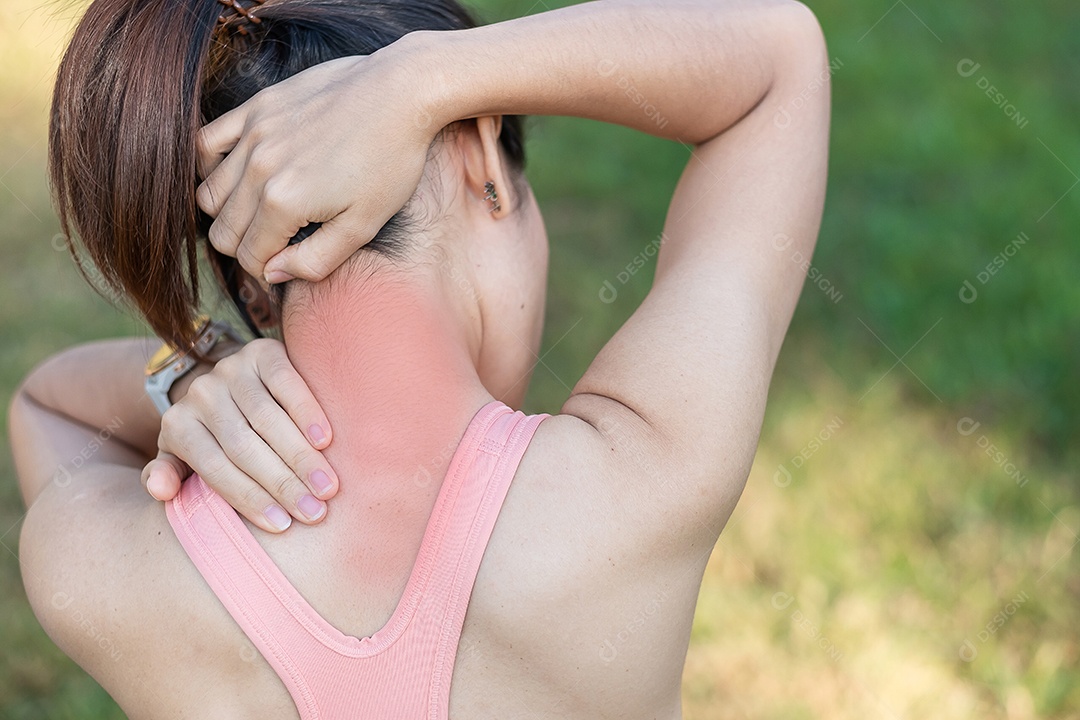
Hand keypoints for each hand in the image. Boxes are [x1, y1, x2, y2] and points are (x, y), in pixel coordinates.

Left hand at [141, 338, 338, 532]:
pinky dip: (307, 413)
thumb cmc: (213, 435)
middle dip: (282, 483)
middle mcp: (201, 393)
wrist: (229, 380)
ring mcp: (232, 369)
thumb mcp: (184, 457)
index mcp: (178, 425)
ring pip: (267, 419)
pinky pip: (287, 384)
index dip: (249, 498)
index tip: (282, 525)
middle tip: (314, 512)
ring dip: (301, 457)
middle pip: (243, 446)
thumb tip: (162, 490)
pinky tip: (325, 440)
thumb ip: (167, 475)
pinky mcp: (262, 352)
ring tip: (327, 487)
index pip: (215, 468)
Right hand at [195, 36, 439, 283]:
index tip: (287, 262)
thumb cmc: (391, 162)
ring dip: (228, 213)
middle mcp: (258, 169)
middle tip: (277, 243)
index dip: (266, 269)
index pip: (249, 257)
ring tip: (261, 213)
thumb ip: (315, 260)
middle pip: (222, 231)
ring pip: (208, 194)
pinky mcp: (256, 107)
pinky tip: (237, 176)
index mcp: (284, 203)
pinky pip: (206, 143)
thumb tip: (272, 275)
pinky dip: (210, 167)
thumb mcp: (364, 225)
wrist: (402, 94)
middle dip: (246, 247)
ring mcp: (253, 135)